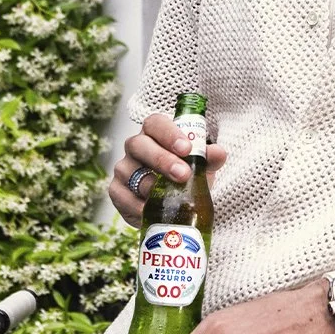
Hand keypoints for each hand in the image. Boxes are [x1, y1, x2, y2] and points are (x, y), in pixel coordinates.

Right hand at [109, 112, 226, 227]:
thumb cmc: (186, 174)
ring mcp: (124, 168)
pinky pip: (122, 196)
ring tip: (170, 196)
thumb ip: (210, 158)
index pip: (156, 124)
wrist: (173, 201)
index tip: (187, 148)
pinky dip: (137, 205)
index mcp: (155, 134)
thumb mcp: (202, 166)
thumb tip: (218, 153)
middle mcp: (135, 147)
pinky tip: (151, 210)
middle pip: (139, 145)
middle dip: (162, 159)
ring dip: (151, 185)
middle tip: (183, 174)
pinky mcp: (117, 191)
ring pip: (130, 172)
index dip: (169, 133)